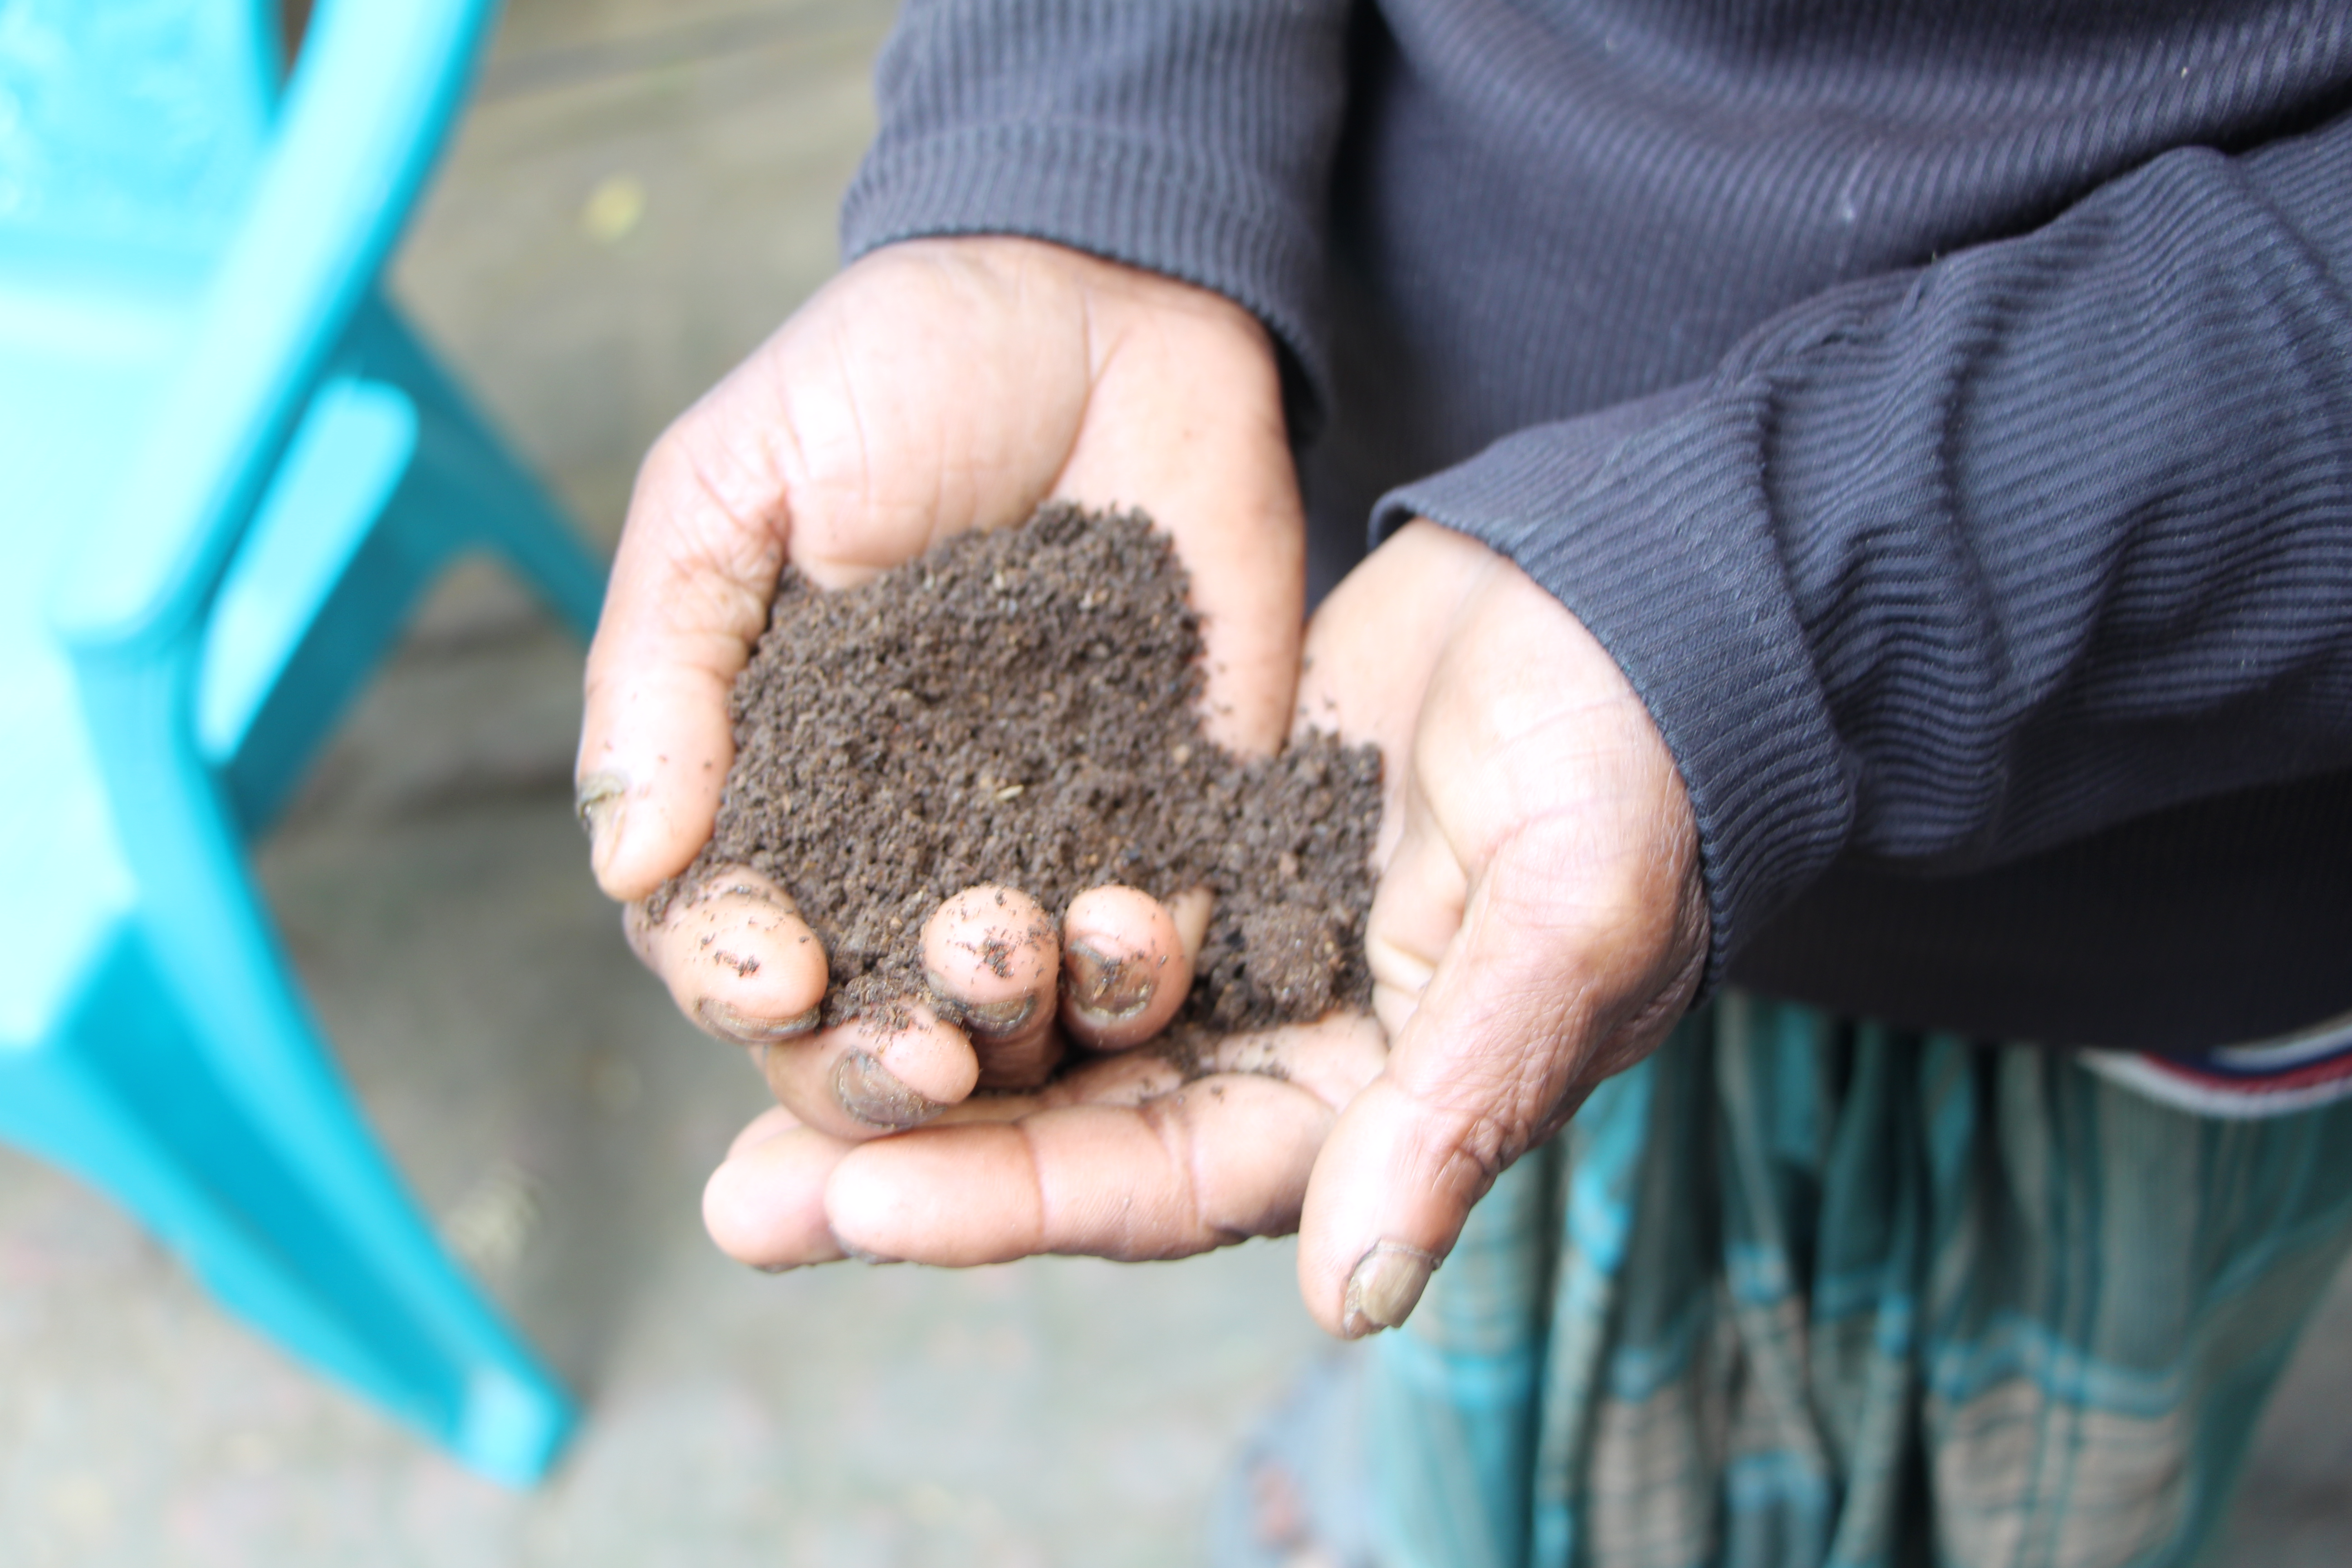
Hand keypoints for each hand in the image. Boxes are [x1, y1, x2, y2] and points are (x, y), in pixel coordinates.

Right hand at [575, 237, 1305, 1131]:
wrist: (1101, 300)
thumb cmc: (888, 377)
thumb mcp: (732, 490)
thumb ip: (665, 667)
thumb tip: (628, 860)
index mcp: (779, 794)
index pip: (735, 942)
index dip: (740, 982)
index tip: (770, 978)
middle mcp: (906, 851)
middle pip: (874, 1022)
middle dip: (879, 1066)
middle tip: (912, 1059)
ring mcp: (1047, 845)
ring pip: (1019, 1014)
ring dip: (1012, 1032)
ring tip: (1012, 976)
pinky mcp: (1178, 816)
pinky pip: (1165, 935)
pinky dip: (1149, 963)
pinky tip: (1138, 935)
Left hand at [704, 522, 1710, 1339]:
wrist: (1620, 601)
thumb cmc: (1631, 765)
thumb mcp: (1566, 920)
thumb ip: (1463, 1097)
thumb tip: (1356, 1298)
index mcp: (1369, 1107)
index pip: (1171, 1186)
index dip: (1017, 1205)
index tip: (859, 1206)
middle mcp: (1279, 1054)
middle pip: (1076, 1141)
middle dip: (914, 1172)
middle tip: (744, 1204)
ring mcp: (1224, 953)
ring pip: (1040, 1039)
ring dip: (902, 1064)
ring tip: (743, 1082)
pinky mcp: (1185, 851)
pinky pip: (1047, 913)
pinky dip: (945, 932)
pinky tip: (830, 930)